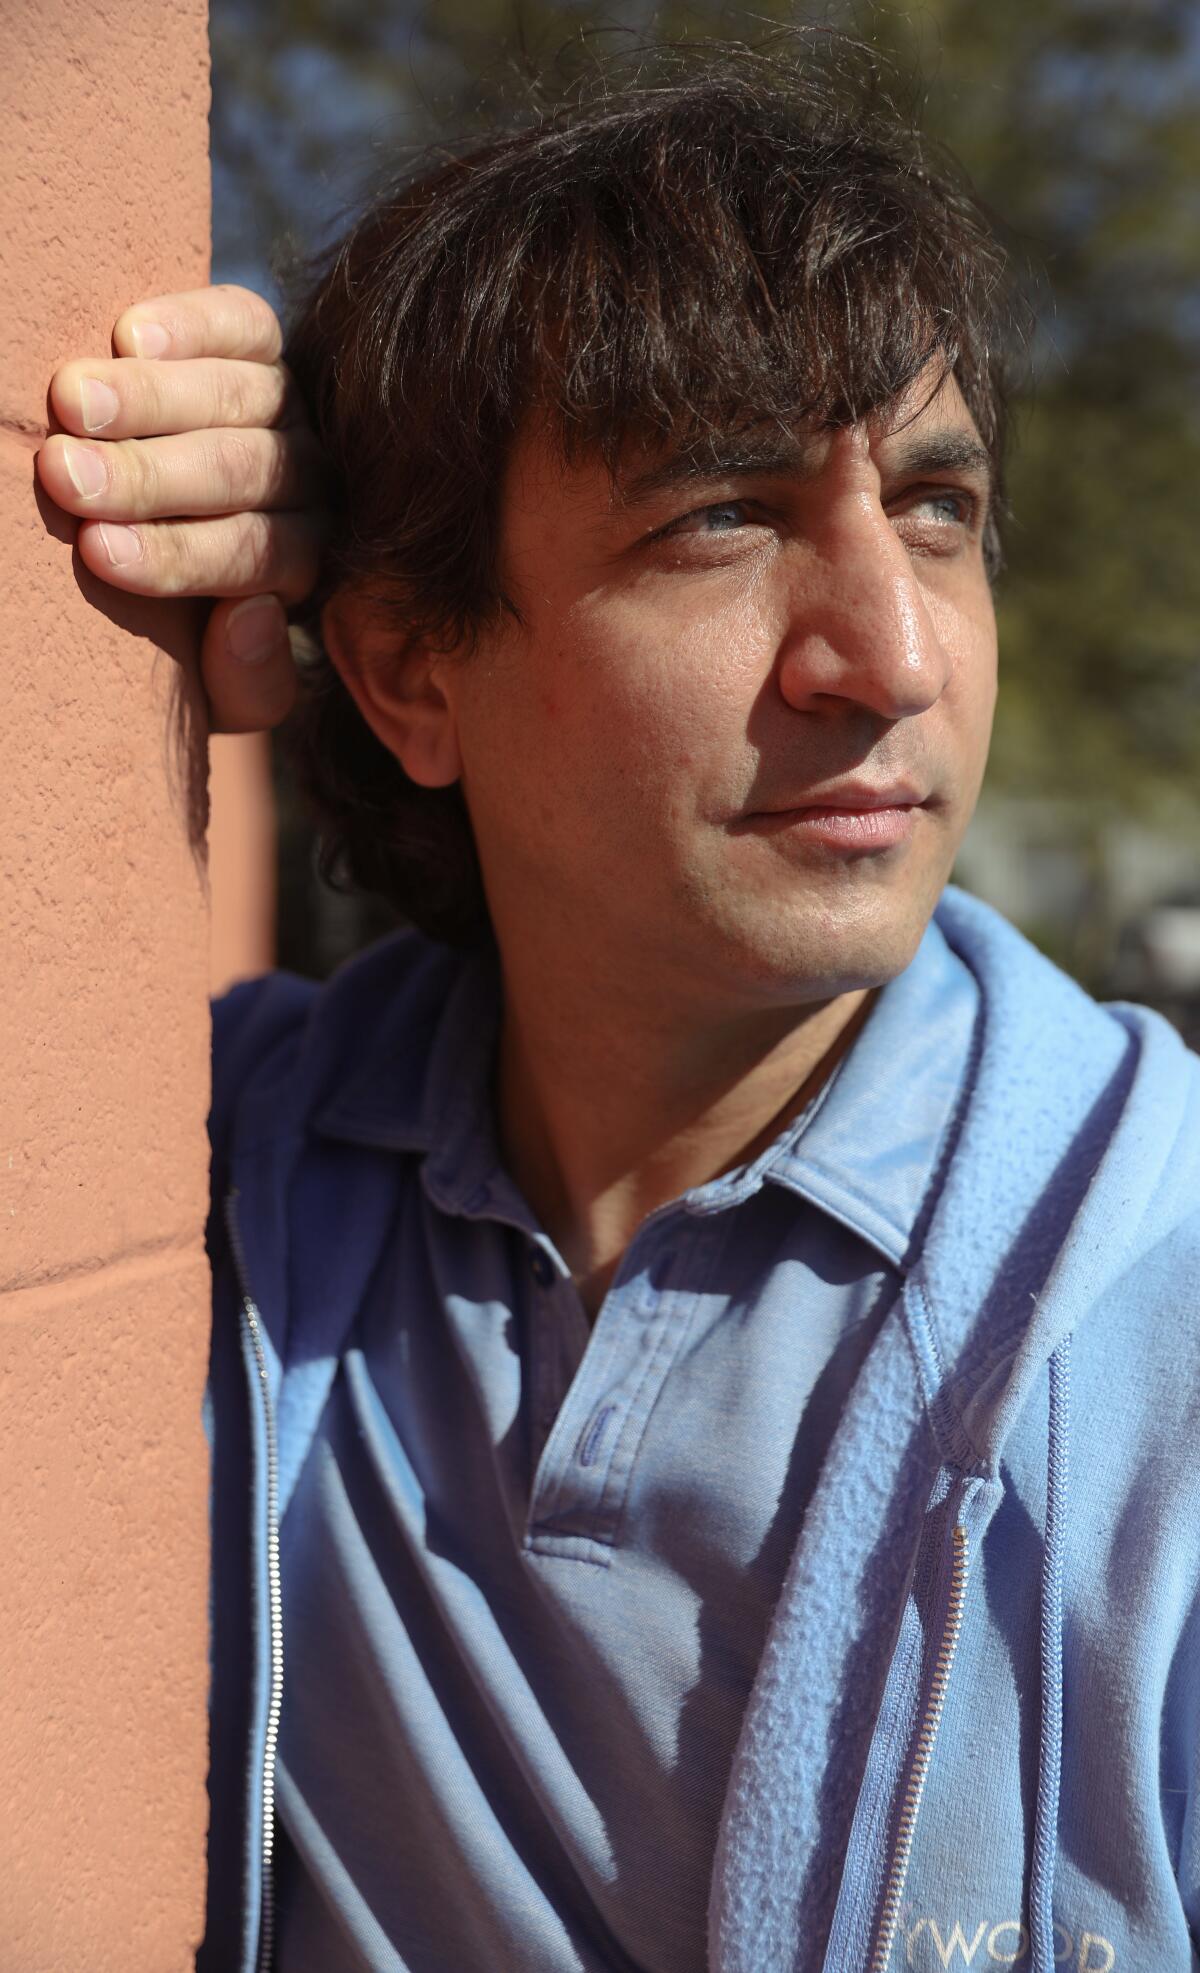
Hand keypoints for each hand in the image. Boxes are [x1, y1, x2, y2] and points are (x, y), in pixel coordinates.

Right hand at [36, 284, 325, 732]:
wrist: (160, 548)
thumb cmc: (179, 630)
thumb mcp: (220, 689)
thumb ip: (247, 681)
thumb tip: (253, 615)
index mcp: (308, 567)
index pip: (256, 558)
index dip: (177, 555)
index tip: (95, 551)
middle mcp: (313, 484)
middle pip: (246, 473)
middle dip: (150, 477)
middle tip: (65, 477)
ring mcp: (292, 408)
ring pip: (241, 396)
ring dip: (150, 399)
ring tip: (70, 402)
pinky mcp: (263, 343)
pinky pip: (244, 324)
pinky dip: (189, 326)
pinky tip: (127, 333)